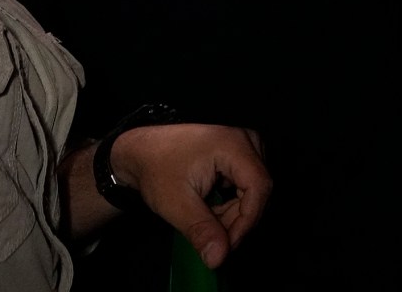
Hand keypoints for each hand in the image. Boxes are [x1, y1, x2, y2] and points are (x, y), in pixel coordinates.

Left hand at [107, 122, 271, 270]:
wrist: (142, 150)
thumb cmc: (156, 169)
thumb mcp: (175, 203)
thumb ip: (201, 230)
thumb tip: (219, 259)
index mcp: (234, 145)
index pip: (259, 187)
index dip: (247, 221)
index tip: (226, 245)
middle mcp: (246, 141)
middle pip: (258, 190)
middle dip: (237, 220)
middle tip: (211, 236)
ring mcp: (245, 146)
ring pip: (254, 191)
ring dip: (233, 214)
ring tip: (205, 219)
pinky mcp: (240, 154)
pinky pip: (247, 186)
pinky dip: (231, 205)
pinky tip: (210, 209)